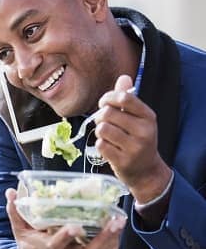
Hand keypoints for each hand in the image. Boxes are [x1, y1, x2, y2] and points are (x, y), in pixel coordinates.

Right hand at [6, 188, 125, 248]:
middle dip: (102, 239)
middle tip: (114, 221)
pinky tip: (118, 235)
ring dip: (111, 242)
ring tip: (119, 224)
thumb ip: (16, 212)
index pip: (56, 245)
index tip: (76, 225)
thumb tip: (11, 192)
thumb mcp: (20, 232)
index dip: (65, 236)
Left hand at [94, 75, 171, 202]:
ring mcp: (134, 148)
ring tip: (106, 135)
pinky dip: (100, 145)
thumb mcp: (139, 119)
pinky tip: (109, 147)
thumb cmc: (138, 141)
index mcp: (148, 117)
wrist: (146, 171)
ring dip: (100, 131)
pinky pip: (101, 145)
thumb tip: (123, 77)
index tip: (104, 103)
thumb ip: (128, 99)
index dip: (108, 97)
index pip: (124, 97)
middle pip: (108, 113)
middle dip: (100, 116)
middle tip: (103, 122)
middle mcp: (144, 131)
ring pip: (102, 129)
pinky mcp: (123, 162)